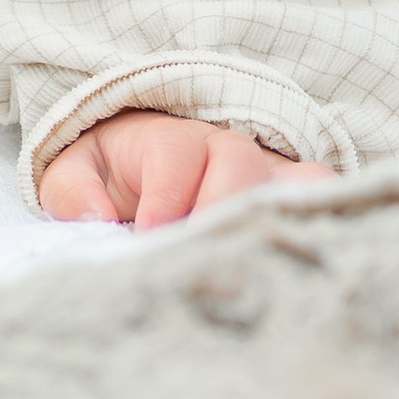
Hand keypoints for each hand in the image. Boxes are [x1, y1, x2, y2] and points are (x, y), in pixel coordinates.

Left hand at [38, 109, 332, 226]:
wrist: (144, 172)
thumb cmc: (113, 176)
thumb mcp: (76, 174)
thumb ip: (72, 190)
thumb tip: (92, 215)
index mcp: (168, 138)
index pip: (176, 155)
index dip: (165, 197)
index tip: (148, 237)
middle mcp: (224, 147)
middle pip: (238, 162)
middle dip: (217, 209)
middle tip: (198, 255)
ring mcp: (265, 171)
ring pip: (289, 178)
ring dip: (274, 216)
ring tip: (256, 260)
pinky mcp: (293, 196)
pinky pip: (326, 194)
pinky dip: (327, 213)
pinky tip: (317, 252)